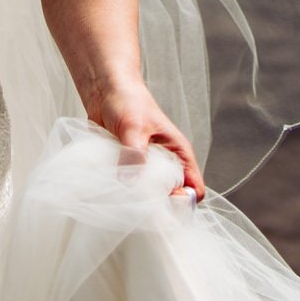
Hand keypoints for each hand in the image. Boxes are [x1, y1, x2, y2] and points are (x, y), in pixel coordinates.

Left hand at [96, 81, 203, 200]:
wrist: (105, 91)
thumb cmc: (128, 101)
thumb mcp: (134, 127)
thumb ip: (134, 154)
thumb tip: (131, 183)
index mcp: (179, 155)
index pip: (195, 189)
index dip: (183, 202)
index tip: (163, 205)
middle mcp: (167, 165)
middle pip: (172, 200)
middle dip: (159, 207)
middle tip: (139, 209)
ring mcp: (147, 170)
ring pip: (150, 198)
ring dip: (138, 203)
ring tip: (123, 203)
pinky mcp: (129, 170)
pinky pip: (130, 191)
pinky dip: (123, 196)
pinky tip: (112, 195)